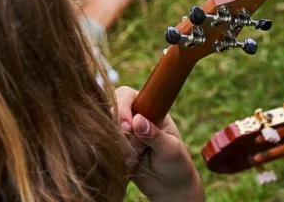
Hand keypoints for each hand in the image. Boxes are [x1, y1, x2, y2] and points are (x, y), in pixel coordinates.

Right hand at [115, 87, 203, 201]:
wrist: (169, 188)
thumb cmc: (177, 164)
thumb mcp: (170, 149)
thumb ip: (154, 135)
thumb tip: (137, 120)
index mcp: (150, 109)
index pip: (127, 95)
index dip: (123, 107)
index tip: (128, 126)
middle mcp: (134, 118)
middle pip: (112, 112)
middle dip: (121, 131)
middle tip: (136, 146)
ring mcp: (124, 134)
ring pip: (108, 132)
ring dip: (121, 146)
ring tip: (138, 157)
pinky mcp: (117, 150)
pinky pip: (106, 148)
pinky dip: (117, 157)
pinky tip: (132, 164)